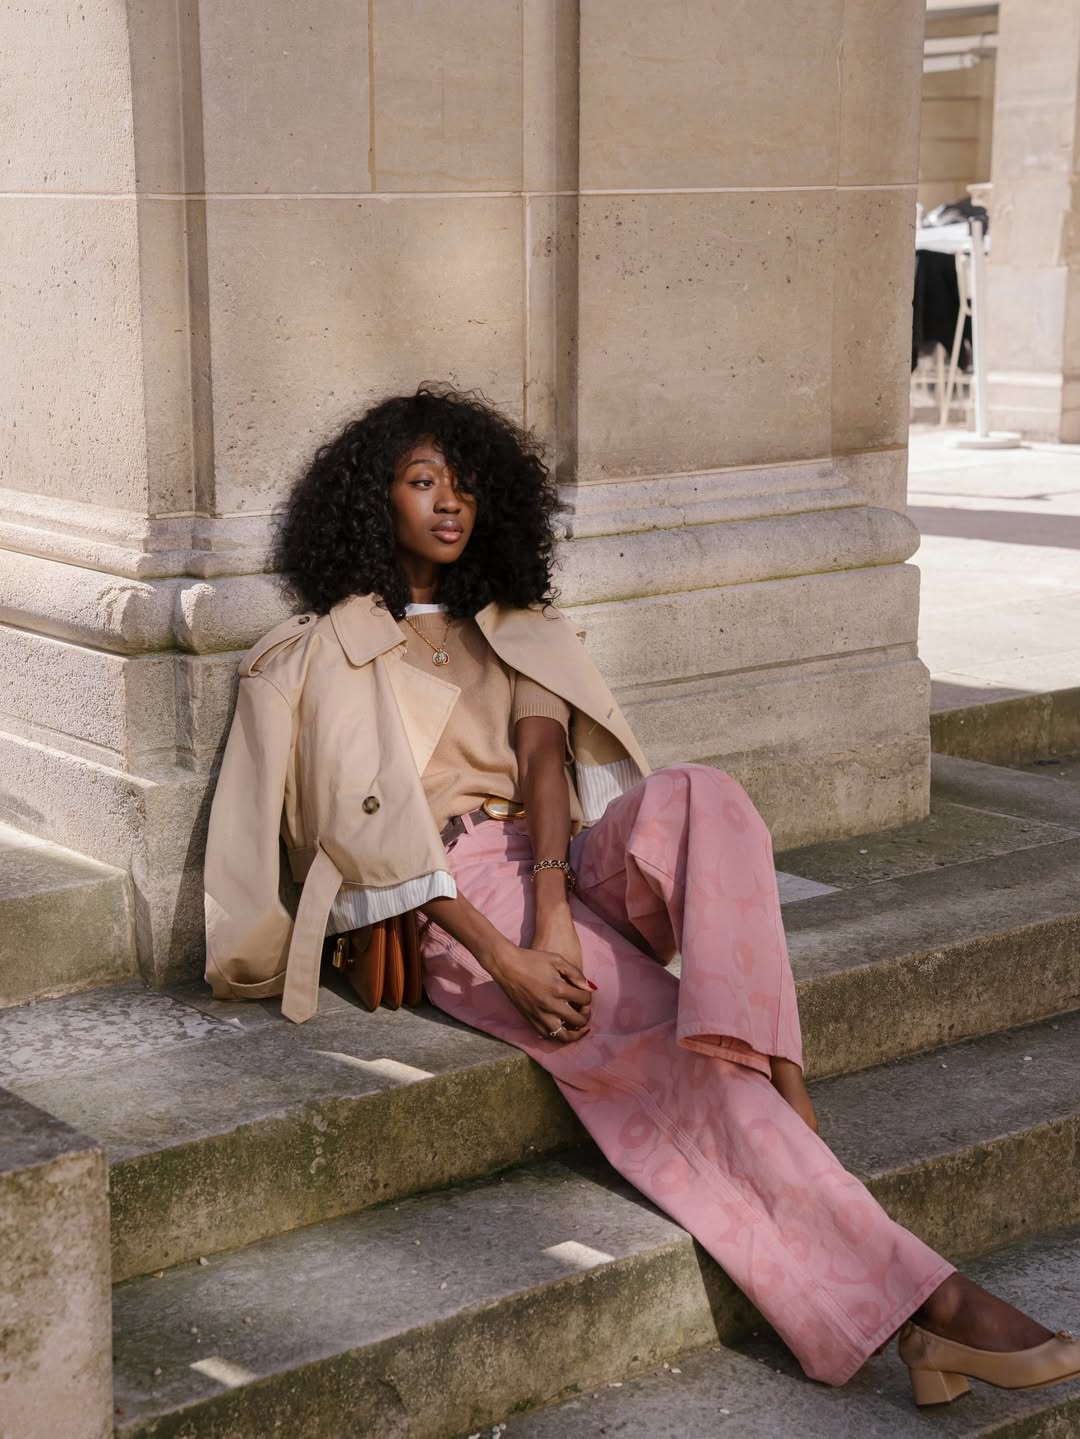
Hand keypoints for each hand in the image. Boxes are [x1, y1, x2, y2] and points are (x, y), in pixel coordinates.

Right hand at [490, 928, 592, 1042]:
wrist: (507, 966)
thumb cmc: (532, 959)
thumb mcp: (557, 960)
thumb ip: (575, 974)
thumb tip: (590, 988)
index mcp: (558, 989)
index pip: (584, 999)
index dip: (589, 996)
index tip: (585, 992)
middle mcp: (550, 1005)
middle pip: (578, 1020)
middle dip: (586, 1016)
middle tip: (585, 1010)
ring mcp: (539, 1015)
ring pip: (563, 1036)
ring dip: (575, 1034)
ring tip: (579, 1028)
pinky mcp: (530, 1019)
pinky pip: (547, 1035)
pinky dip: (558, 1035)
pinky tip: (562, 1028)